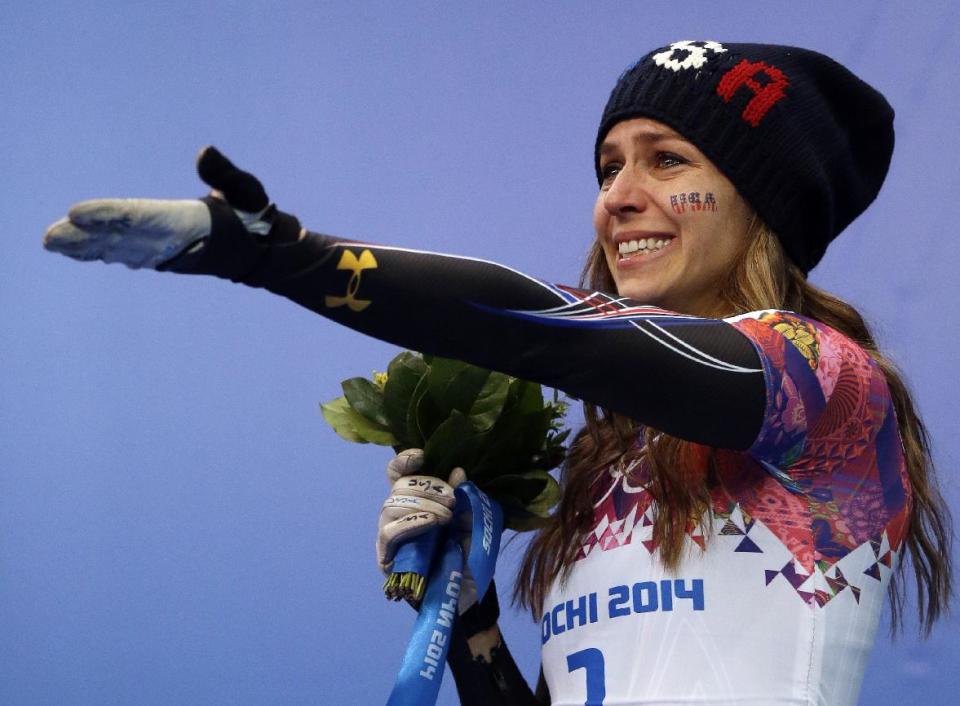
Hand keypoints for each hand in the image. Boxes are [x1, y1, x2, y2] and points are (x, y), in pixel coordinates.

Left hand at [43, 147, 278, 269]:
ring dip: (87, 248)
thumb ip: (225, 175)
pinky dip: (105, 253)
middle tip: (49, 239)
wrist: (267, 256)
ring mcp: (170, 254)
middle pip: (121, 240)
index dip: (106, 217)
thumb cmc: (258, 218)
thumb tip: (203, 151)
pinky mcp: (168, 257)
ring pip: (120, 250)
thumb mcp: (248, 191)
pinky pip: (130, 255)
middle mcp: (174, 245)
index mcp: (188, 226)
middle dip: (84, 239)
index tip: (74, 214)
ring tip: (54, 245)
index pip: (140, 219)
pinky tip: (83, 252)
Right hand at [377, 449, 481, 612]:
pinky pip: (390, 532)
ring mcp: (389, 533)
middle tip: (453, 500)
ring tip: (446, 516)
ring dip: (423, 505)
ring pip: (392, 505)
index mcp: (414, 500)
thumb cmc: (463, 554)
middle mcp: (397, 513)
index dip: (405, 461)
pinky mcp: (385, 556)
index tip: (422, 456)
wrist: (463, 593)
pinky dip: (411, 523)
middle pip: (399, 486)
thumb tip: (458, 471)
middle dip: (428, 487)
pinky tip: (430, 523)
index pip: (398, 473)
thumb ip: (463, 498)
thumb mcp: (469, 522)